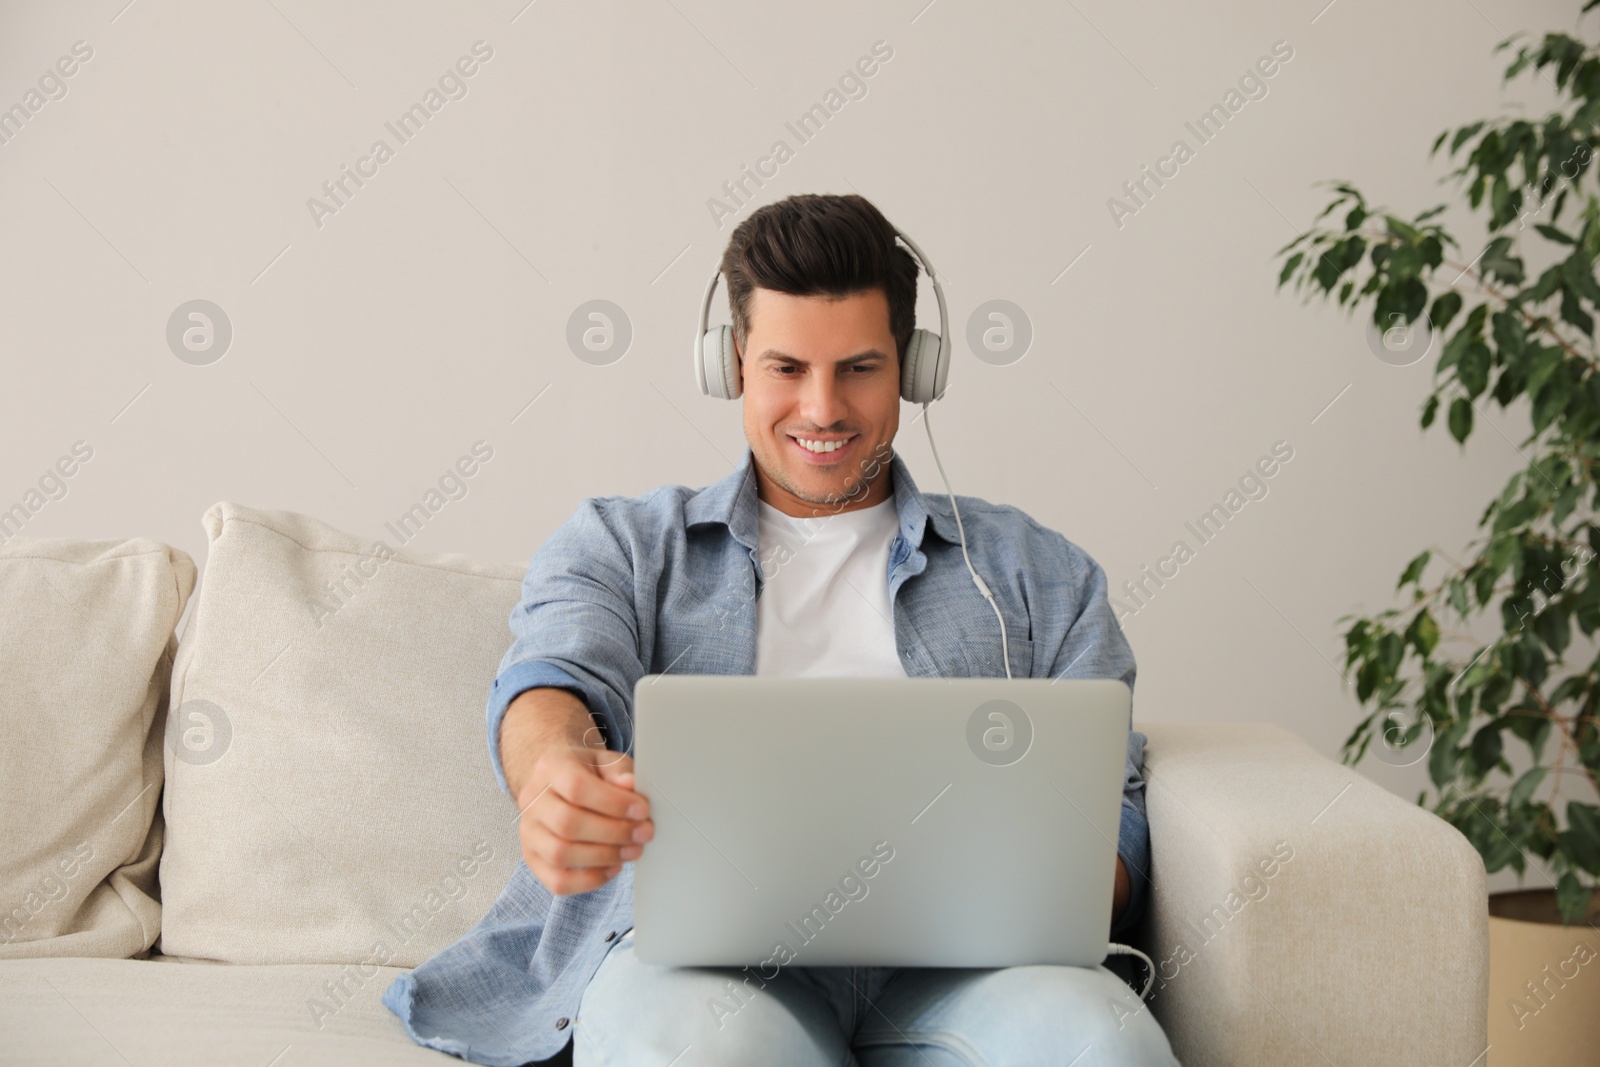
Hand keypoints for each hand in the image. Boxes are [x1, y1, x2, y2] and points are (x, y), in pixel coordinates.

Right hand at [515, 743, 652, 894]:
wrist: (561, 785)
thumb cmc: (588, 772)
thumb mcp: (606, 760)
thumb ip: (619, 770)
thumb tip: (629, 784)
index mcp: (550, 767)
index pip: (576, 786)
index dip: (613, 802)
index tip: (642, 810)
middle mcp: (532, 800)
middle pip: (567, 823)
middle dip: (614, 832)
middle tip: (644, 833)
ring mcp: (528, 832)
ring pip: (560, 854)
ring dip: (604, 857)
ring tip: (633, 850)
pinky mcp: (533, 859)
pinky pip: (557, 881)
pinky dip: (590, 880)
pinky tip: (613, 866)